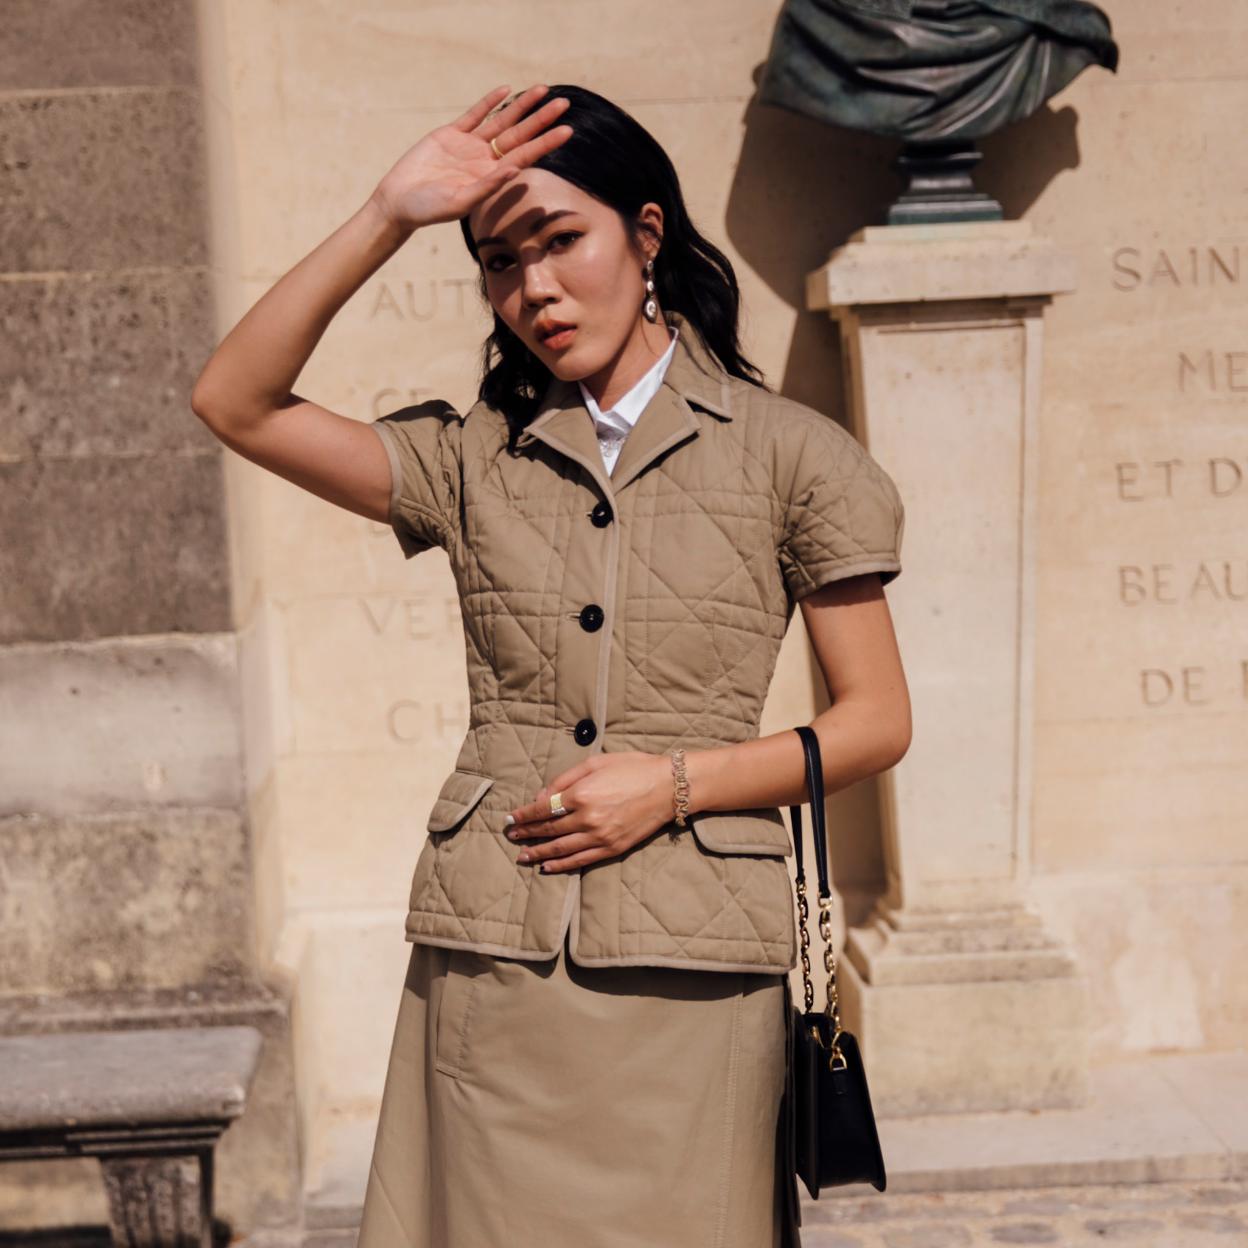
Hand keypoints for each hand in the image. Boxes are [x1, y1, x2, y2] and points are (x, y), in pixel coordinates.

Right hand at [369, 83, 572, 231]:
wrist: (399, 201)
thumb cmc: (429, 210)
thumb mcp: (460, 202)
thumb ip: (487, 186)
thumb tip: (514, 171)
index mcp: (492, 178)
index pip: (526, 156)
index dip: (546, 142)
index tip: (567, 131)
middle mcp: (485, 160)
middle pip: (519, 135)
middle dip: (541, 119)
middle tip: (564, 103)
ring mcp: (468, 145)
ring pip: (501, 121)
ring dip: (522, 106)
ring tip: (543, 90)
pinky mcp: (450, 134)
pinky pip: (474, 115)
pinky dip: (489, 103)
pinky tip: (506, 91)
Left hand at [503, 753, 678, 873]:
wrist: (668, 787)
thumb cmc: (632, 768)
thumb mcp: (595, 763)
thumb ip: (565, 780)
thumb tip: (541, 797)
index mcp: (582, 794)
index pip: (543, 809)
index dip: (523, 815)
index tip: (510, 820)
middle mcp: (588, 818)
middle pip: (548, 829)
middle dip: (527, 834)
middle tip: (511, 837)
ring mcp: (600, 836)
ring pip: (560, 849)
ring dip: (538, 853)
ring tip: (523, 856)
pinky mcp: (612, 848)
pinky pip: (581, 860)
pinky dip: (562, 865)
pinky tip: (547, 866)